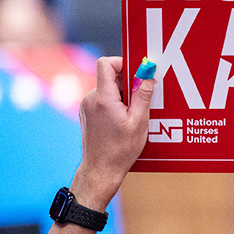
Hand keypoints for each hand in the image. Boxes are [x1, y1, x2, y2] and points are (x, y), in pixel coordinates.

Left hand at [72, 56, 153, 210]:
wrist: (100, 171)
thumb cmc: (120, 150)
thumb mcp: (139, 122)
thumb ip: (143, 95)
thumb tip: (147, 73)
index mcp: (103, 98)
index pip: (106, 63)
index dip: (122, 62)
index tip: (137, 72)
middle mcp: (91, 99)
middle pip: (110, 77)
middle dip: (128, 83)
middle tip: (142, 99)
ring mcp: (87, 106)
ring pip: (108, 89)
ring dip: (123, 95)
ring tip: (134, 115)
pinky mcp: (87, 114)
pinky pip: (104, 99)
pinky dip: (116, 104)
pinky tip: (125, 120)